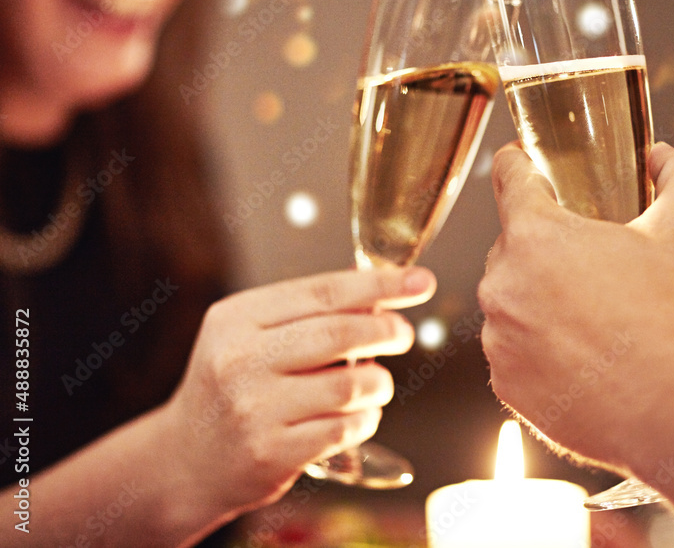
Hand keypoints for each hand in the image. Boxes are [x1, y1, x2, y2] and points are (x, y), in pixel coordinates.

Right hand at [160, 266, 434, 517]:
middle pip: (340, 333)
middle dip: (387, 330)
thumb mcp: (248, 335)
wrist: (185, 460)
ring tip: (375, 383)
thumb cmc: (233, 386)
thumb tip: (380, 291)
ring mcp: (254, 409)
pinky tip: (359, 416)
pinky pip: (345, 428)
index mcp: (237, 318)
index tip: (420, 280)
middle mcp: (240, 360)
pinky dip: (365, 419)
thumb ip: (305, 312)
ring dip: (379, 382)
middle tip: (403, 335)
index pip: (324, 291)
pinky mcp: (271, 453)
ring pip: (350, 384)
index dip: (380, 285)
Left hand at [478, 142, 673, 473]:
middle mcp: (502, 284)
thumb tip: (665, 157)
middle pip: (513, 244)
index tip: (525, 161)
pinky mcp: (504, 383)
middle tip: (595, 264)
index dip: (520, 162)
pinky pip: (514, 350)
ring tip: (596, 320)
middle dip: (547, 247)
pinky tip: (583, 358)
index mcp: (535, 236)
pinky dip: (539, 349)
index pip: (509, 176)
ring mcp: (498, 338)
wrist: (673, 414)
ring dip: (541, 300)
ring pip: (512, 300)